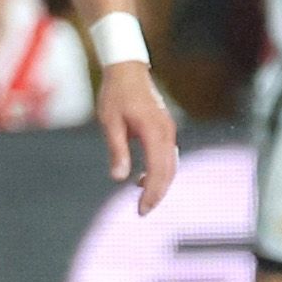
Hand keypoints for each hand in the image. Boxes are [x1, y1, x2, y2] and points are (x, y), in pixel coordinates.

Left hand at [102, 60, 181, 216]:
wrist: (127, 70)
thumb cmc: (115, 94)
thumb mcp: (110, 122)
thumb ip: (116, 150)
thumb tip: (119, 178)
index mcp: (153, 131)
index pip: (157, 170)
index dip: (151, 193)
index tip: (141, 210)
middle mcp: (166, 132)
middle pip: (169, 172)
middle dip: (157, 194)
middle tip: (143, 212)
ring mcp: (168, 130)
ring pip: (171, 165)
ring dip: (160, 184)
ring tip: (142, 199)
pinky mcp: (165, 128)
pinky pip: (167, 155)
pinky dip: (160, 170)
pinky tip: (142, 178)